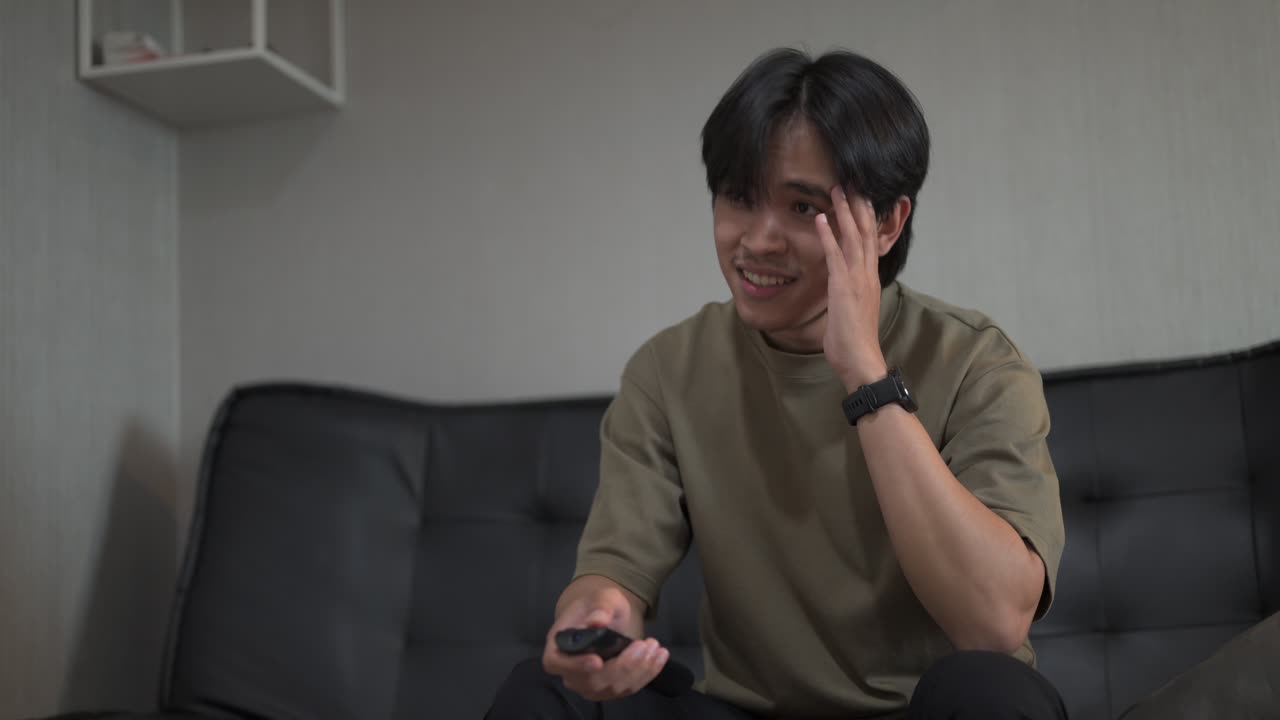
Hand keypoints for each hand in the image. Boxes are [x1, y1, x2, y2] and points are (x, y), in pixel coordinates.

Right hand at [541, 586, 669, 701]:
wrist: (607, 616)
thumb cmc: (597, 606)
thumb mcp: (601, 597)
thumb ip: (600, 607)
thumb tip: (597, 620)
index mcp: (558, 647)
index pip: (556, 663)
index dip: (575, 665)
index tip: (597, 661)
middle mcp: (571, 671)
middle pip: (591, 681)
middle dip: (621, 666)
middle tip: (643, 645)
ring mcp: (590, 684)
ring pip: (613, 688)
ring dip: (638, 670)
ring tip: (654, 646)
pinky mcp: (611, 688)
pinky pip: (628, 688)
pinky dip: (647, 674)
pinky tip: (659, 656)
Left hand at [816, 186, 889, 391]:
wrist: (861, 359)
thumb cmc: (855, 340)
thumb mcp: (855, 310)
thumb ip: (850, 293)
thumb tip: (841, 286)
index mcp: (870, 278)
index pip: (871, 240)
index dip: (867, 217)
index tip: (862, 197)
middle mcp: (867, 273)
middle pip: (866, 231)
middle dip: (858, 205)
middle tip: (852, 182)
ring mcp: (856, 278)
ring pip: (853, 237)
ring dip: (844, 212)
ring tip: (837, 189)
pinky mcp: (843, 287)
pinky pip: (834, 255)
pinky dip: (827, 235)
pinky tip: (820, 218)